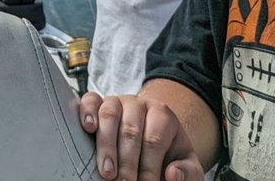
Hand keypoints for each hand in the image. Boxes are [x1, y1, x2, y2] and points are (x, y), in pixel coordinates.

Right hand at [78, 93, 202, 180]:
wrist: (152, 138)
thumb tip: (172, 174)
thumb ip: (187, 171)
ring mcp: (116, 101)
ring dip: (106, 146)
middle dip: (127, 162)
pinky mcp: (98, 103)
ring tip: (107, 173)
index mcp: (163, 115)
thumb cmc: (168, 154)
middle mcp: (138, 104)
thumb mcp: (186, 164)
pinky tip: (88, 129)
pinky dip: (87, 112)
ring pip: (109, 115)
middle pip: (130, 130)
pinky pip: (90, 100)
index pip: (154, 140)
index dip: (149, 166)